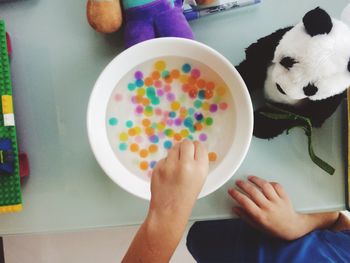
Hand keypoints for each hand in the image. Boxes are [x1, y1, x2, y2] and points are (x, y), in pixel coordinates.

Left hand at [123, 142, 207, 262]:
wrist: (169, 211)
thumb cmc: (186, 197)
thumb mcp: (200, 180)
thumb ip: (197, 164)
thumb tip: (192, 149)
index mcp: (200, 168)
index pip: (199, 146)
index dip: (196, 149)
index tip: (193, 152)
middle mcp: (186, 164)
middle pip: (186, 143)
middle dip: (185, 148)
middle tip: (183, 157)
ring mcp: (170, 166)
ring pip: (174, 148)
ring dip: (175, 154)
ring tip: (175, 166)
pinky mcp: (158, 167)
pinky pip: (164, 158)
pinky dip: (166, 163)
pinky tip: (167, 175)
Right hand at [228, 176, 331, 240]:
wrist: (292, 228)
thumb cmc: (274, 227)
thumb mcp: (257, 225)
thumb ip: (245, 216)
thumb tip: (235, 208)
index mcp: (260, 216)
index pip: (245, 202)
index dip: (236, 194)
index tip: (231, 190)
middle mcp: (268, 207)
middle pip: (253, 191)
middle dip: (243, 184)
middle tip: (238, 182)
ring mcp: (277, 201)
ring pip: (265, 186)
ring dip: (256, 180)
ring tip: (250, 178)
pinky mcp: (284, 197)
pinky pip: (276, 185)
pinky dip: (270, 182)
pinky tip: (264, 182)